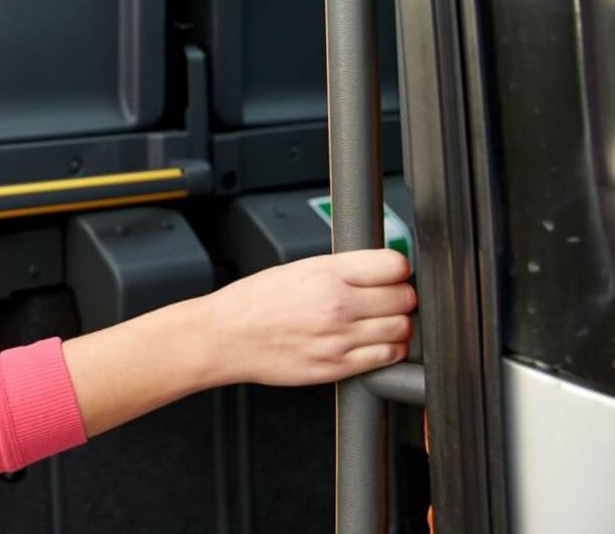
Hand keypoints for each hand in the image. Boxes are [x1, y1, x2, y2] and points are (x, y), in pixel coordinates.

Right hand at [199, 249, 415, 387]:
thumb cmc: (254, 302)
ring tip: (379, 322)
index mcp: (327, 273)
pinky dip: (390, 349)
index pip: (395, 265)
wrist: (225, 336)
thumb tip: (378, 271)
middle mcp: (337, 304)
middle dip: (400, 297)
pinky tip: (373, 342)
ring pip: (402, 328)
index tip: (392, 275)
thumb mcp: (298, 268)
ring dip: (398, 325)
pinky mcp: (339, 366)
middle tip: (387, 299)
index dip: (397, 270)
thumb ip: (341, 270)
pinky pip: (388, 356)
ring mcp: (340, 338)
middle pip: (405, 298)